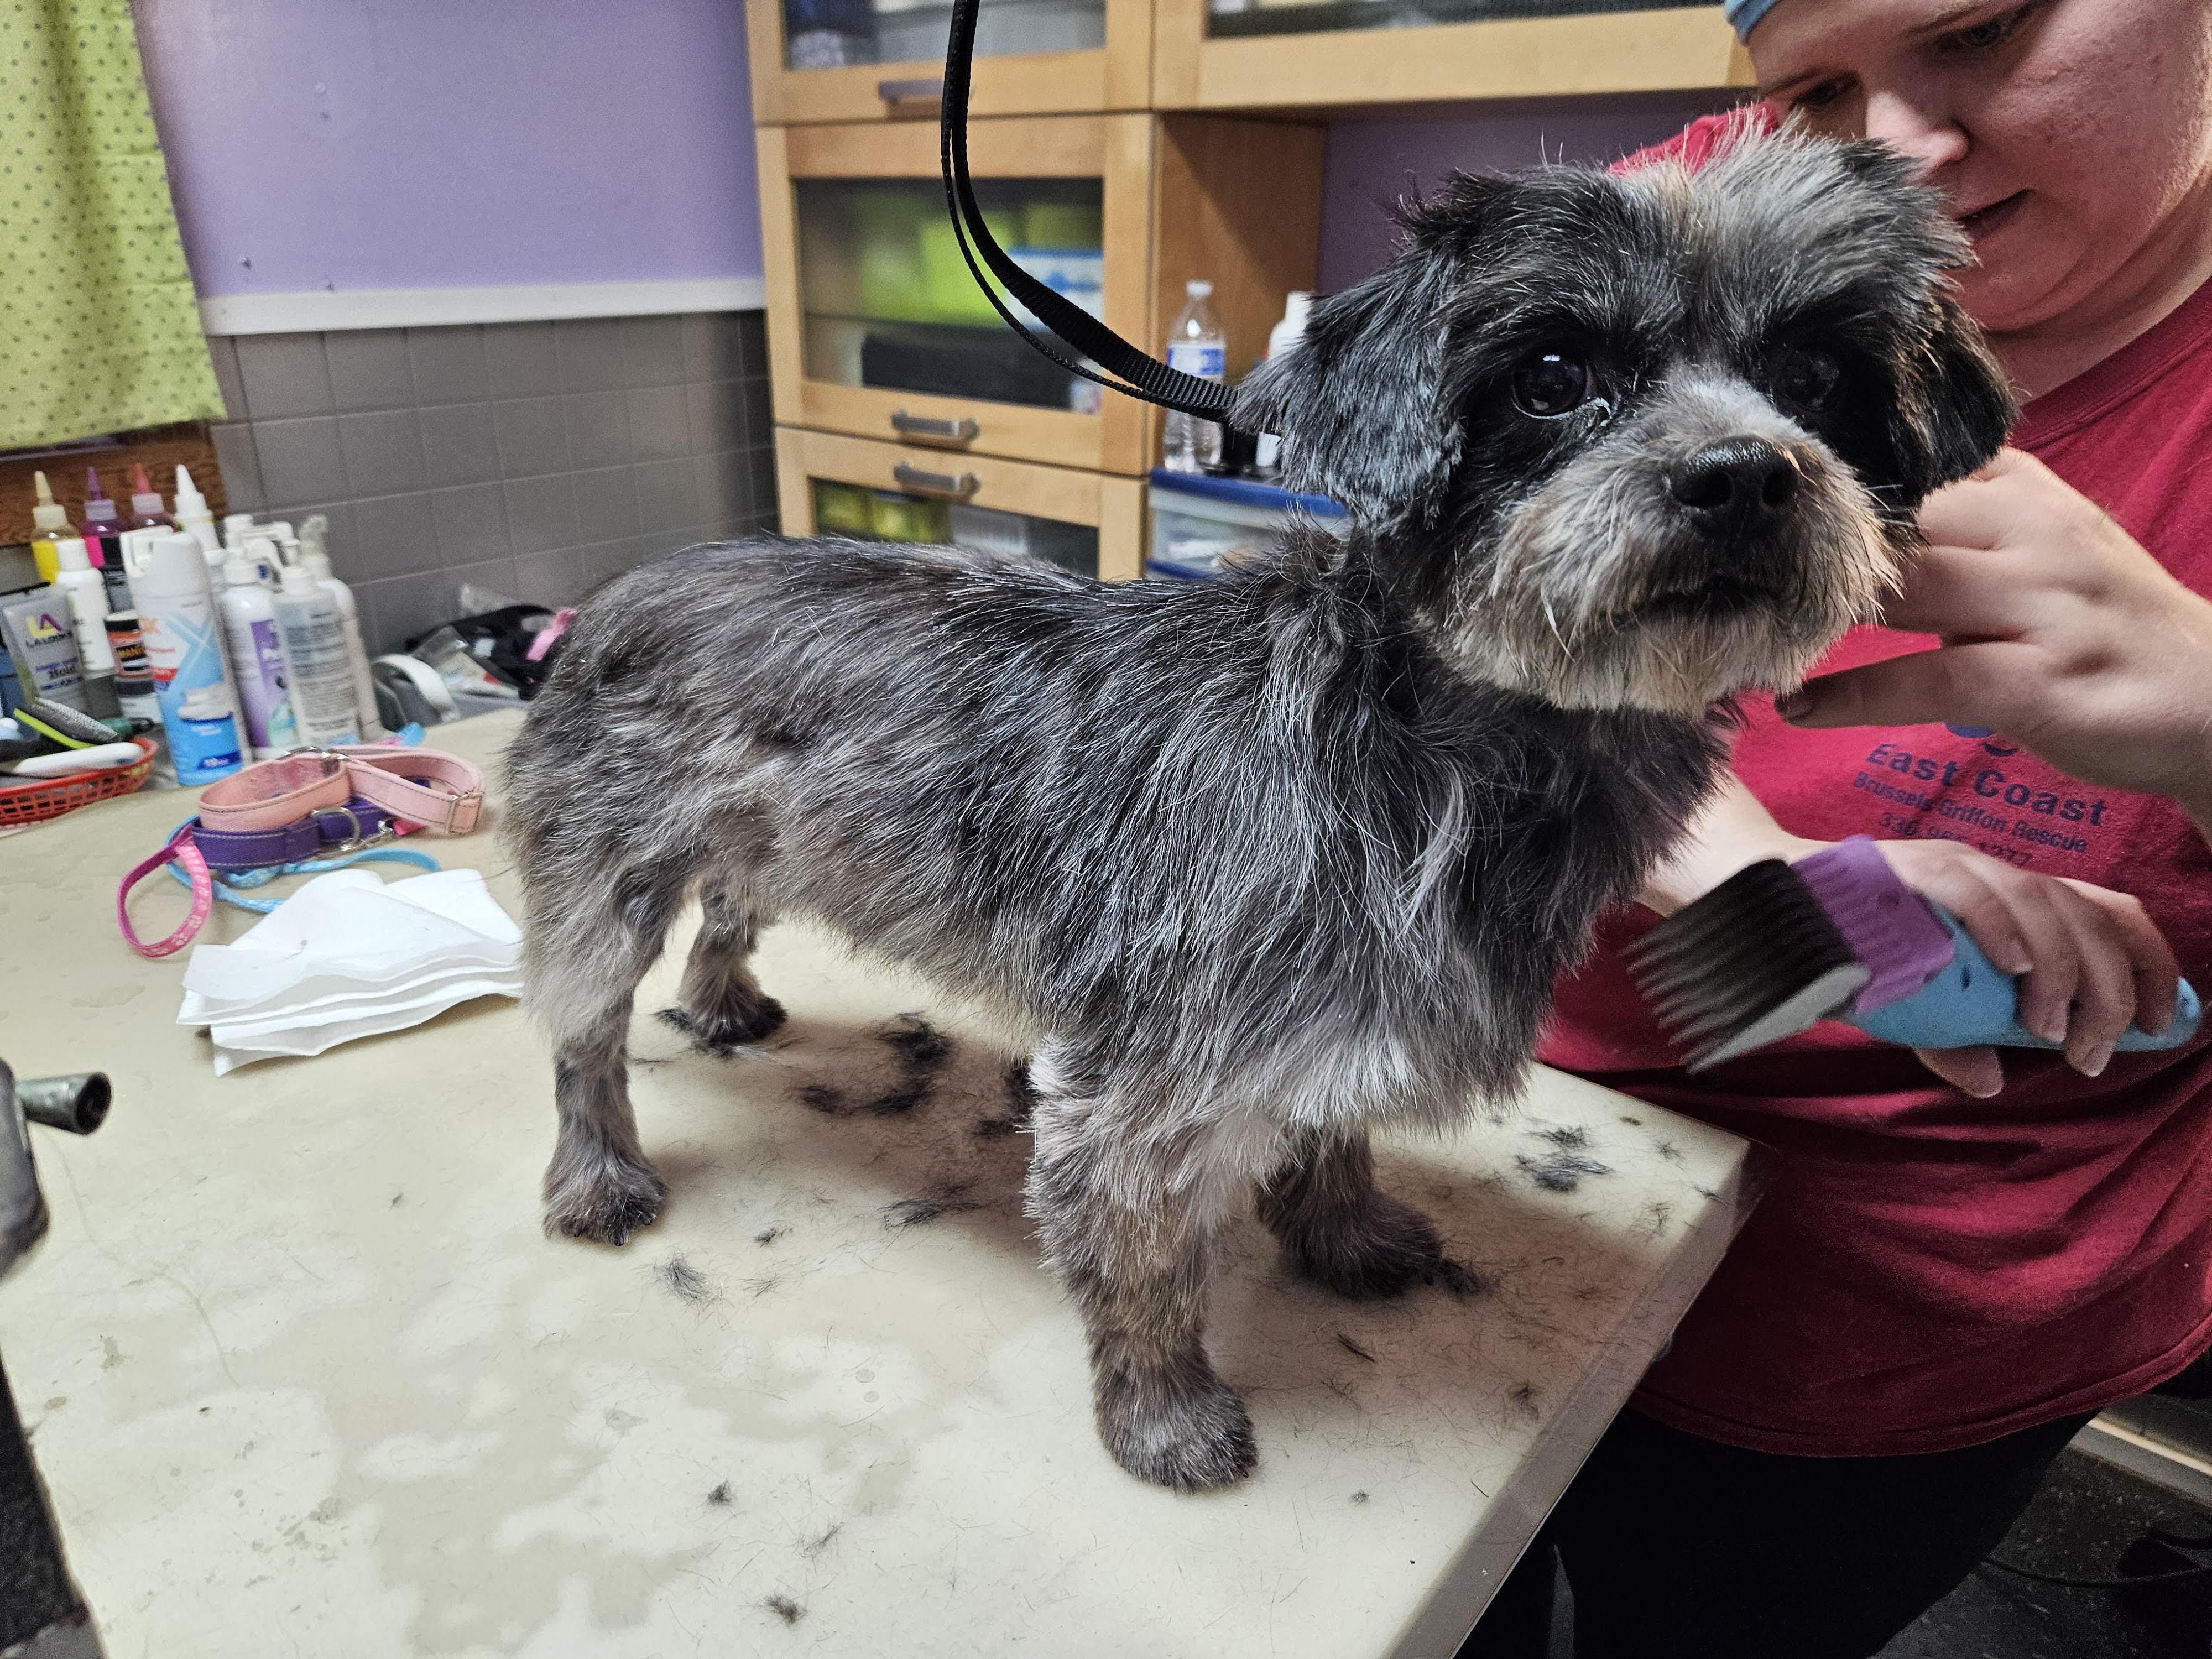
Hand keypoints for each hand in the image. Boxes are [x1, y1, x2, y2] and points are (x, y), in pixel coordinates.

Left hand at [1776, 449, 2211, 827]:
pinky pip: (1930, 677)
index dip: (1831, 476)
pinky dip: (1855, 694)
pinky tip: (1800, 705)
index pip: (1914, 459)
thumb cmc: (2098, 623)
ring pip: (1907, 585)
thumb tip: (1847, 511)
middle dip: (1811, 547)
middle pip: (1898, 517)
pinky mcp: (2042, 677)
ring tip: (1752, 635)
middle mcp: (2034, 530)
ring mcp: (2043, 602)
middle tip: (1732, 577)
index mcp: (2024, 489)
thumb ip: (1957, 518)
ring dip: (1820, 615)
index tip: (1756, 496)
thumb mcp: (2034, 545)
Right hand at [1870, 838, 2179, 1096]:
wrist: (1774, 909)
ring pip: (2042, 903)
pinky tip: (2014, 972)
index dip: (2150, 964)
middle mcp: (1994, 871)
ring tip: (2046, 1030)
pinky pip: (1972, 890)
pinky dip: (2003, 929)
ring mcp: (1954, 866)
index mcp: (2011, 897)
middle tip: (2089, 1052)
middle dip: (2110, 991)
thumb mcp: (1919, 1003)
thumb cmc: (1852, 953)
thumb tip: (1990, 1080)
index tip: (2163, 1023)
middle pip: (2088, 916)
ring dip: (2063, 974)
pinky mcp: (1911, 867)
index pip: (2108, 911)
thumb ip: (1956, 1036)